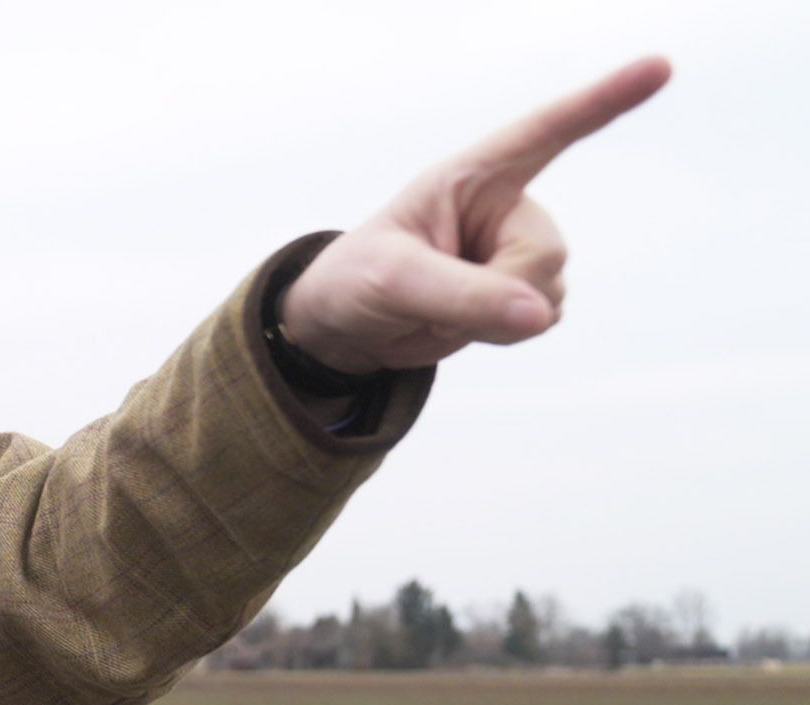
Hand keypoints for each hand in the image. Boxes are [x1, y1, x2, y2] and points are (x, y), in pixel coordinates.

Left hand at [279, 56, 671, 374]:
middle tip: (434, 301)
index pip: (545, 131)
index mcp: (472, 177)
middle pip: (546, 254)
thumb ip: (465, 295)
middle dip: (497, 293)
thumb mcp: (395, 281)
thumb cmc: (357, 281)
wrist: (349, 324)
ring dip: (494, 319)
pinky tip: (459, 322)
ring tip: (438, 307)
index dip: (604, 100)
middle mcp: (506, 206)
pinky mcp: (522, 291)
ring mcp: (518, 250)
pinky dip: (499, 334)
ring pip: (548, 294)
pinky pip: (539, 319)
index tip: (659, 65)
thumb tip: (538, 314)